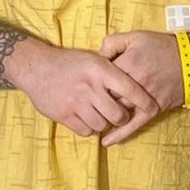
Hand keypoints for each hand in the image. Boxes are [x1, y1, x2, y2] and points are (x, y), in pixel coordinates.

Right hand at [8, 41, 157, 138]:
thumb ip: (112, 69)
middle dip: (122, 117)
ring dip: (104, 123)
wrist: (36, 67)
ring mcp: (76, 102)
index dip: (144, 100)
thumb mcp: (93, 57)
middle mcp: (90, 86)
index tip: (153, 107)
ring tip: (100, 115)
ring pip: (102, 125)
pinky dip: (89, 128)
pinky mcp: (64, 115)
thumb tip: (134, 82)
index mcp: (100, 69)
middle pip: (118, 114)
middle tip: (120, 114)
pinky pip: (86, 131)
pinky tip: (87, 118)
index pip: (130, 88)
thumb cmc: (69, 62)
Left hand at [98, 30, 188, 145]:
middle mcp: (135, 83)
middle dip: (97, 100)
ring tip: (93, 119)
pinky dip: (120, 134)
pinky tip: (106, 141)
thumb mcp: (135, 36)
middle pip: (107, 97)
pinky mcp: (155, 109)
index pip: (101, 78)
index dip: (93, 81)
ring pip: (118, 112)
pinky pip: (135, 125)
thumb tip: (98, 56)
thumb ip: (112, 43)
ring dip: (106, 116)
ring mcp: (145, 98)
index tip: (89, 82)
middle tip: (88, 102)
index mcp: (128, 64)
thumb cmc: (161, 46)